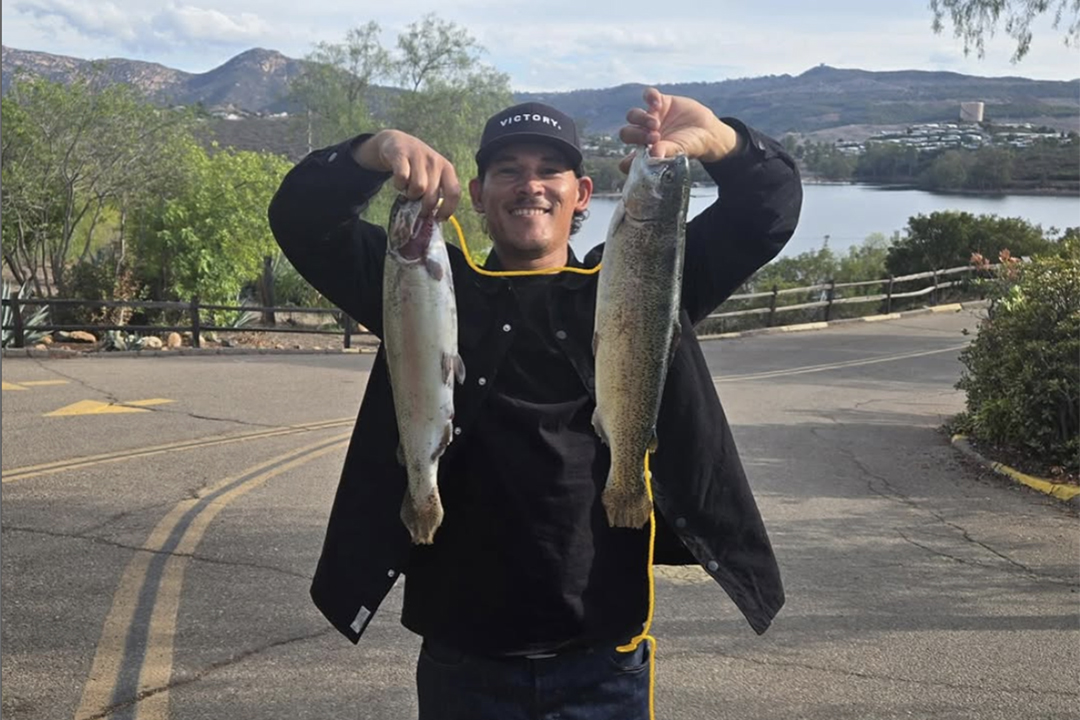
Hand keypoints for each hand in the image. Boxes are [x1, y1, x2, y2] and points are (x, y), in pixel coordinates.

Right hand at [352, 130, 461, 220]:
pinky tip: (399, 183)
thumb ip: (436, 192)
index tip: (439, 218)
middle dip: (424, 208)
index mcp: (447, 168)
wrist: (397, 142)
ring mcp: (418, 156)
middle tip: (418, 209)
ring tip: (408, 191)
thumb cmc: (418, 166)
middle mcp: (435, 161)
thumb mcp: (432, 175)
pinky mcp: (401, 155)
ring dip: (410, 195)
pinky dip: (399, 185)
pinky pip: (402, 178)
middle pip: (432, 196)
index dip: (448, 209)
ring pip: (418, 188)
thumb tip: (437, 219)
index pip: (454, 193)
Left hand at [617, 87, 742, 172]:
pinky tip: (658, 104)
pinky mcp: (660, 102)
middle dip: (636, 135)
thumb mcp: (680, 151)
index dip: (627, 161)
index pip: (626, 160)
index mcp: (644, 153)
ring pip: (633, 115)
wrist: (706, 131)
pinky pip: (648, 95)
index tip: (638, 160)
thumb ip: (666, 152)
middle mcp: (643, 135)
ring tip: (655, 124)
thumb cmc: (691, 146)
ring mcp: (650, 118)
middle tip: (654, 137)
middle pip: (626, 133)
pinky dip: (650, 97)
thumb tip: (654, 156)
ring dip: (641, 119)